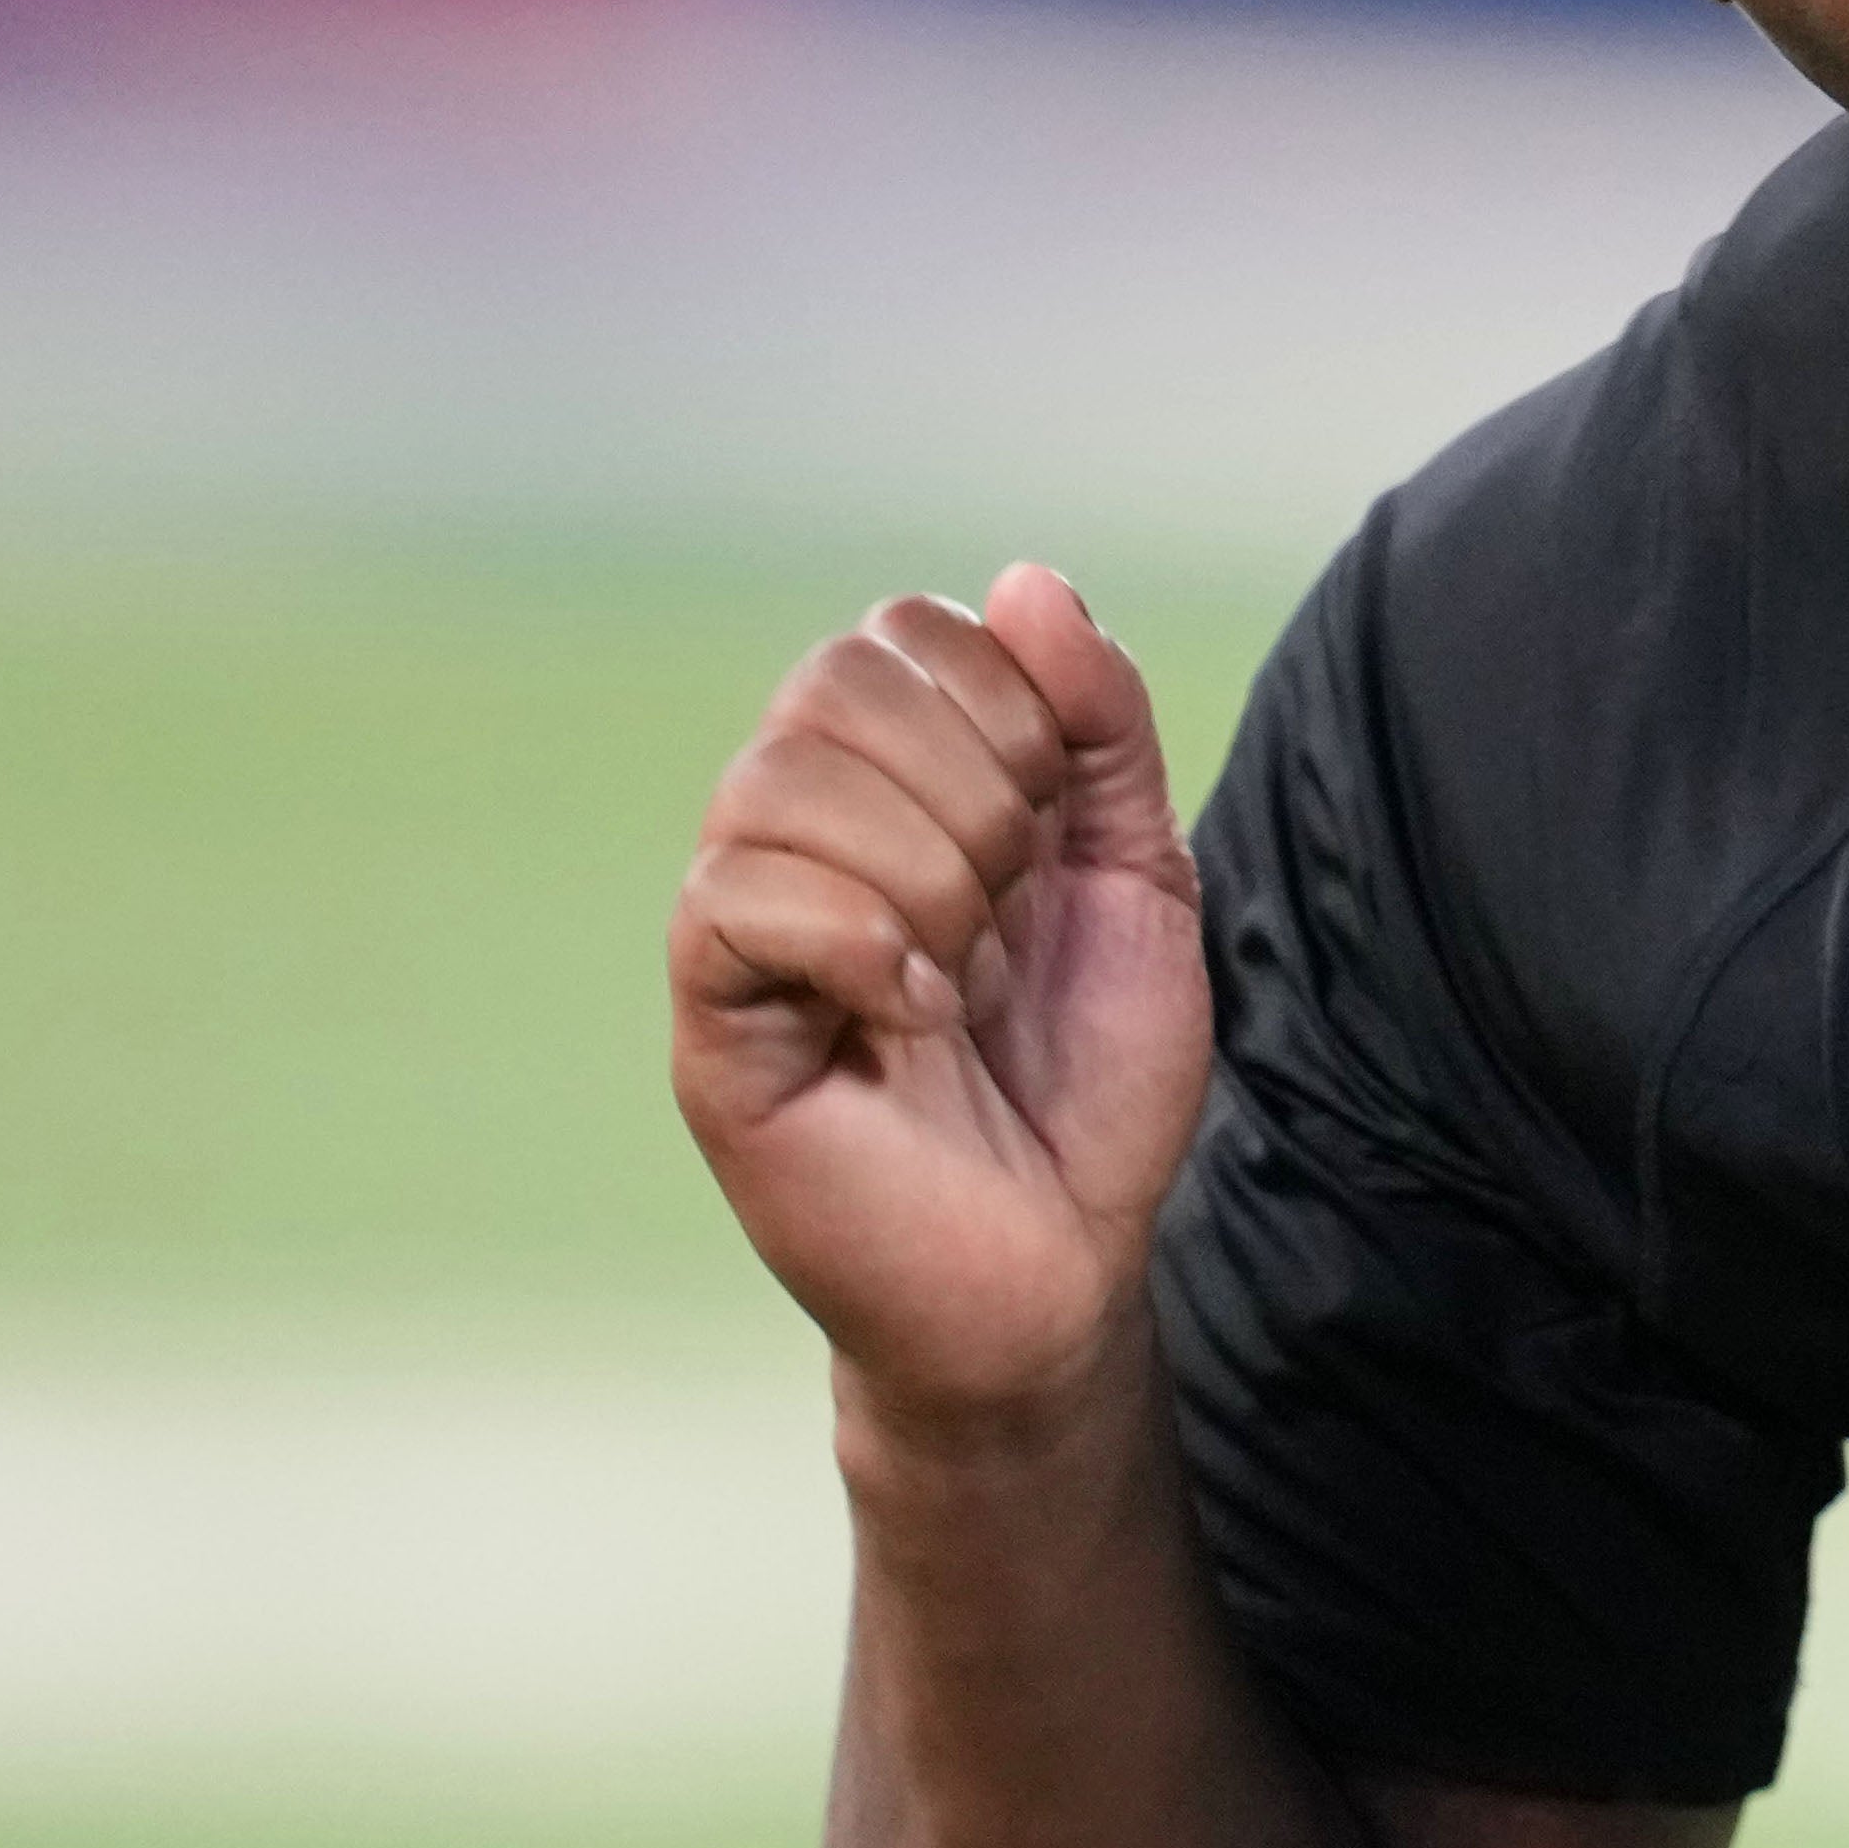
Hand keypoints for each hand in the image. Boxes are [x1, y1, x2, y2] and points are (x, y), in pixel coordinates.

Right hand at [670, 565, 1209, 1421]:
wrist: (1066, 1267)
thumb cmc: (1088, 1083)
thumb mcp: (1137, 878)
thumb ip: (1099, 727)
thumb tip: (1028, 580)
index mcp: (894, 789)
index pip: (898, 633)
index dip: (1007, 703)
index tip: (1056, 829)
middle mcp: (798, 836)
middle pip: (833, 683)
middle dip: (973, 783)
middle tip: (1010, 907)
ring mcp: (742, 928)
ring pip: (780, 783)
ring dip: (926, 872)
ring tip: (962, 975)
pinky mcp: (711, 1024)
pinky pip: (733, 903)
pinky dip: (859, 942)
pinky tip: (911, 1016)